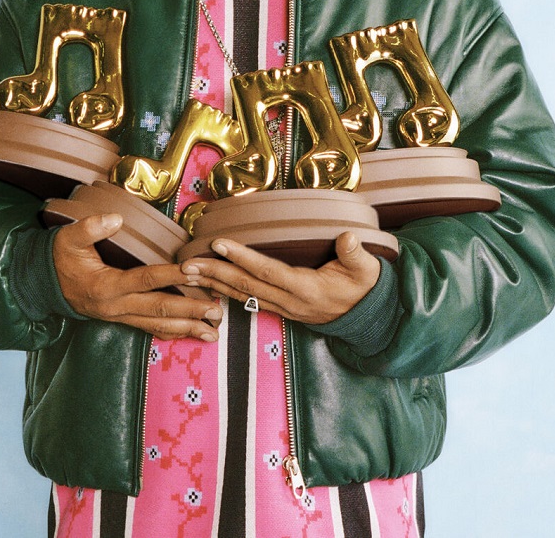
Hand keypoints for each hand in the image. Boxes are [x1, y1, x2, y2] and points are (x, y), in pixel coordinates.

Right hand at [52, 213, 221, 340]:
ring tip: (212, 331)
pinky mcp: (121, 319)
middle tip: (217, 310)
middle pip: (159, 308)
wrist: (43, 285)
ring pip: (158, 325)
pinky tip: (189, 334)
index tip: (196, 271)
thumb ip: (91, 227)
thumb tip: (116, 218)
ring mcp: (119, 316)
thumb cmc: (59, 258)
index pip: (146, 279)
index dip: (172, 274)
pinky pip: (149, 328)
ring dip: (187, 328)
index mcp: (107, 286)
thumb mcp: (68, 238)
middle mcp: (116, 306)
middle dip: (190, 310)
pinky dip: (171, 332)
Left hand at [180, 231, 380, 324]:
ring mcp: (283, 307)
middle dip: (214, 273)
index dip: (242, 258)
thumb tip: (347, 238)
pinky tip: (209, 284)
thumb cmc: (364, 287)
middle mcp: (289, 301)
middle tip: (187, 264)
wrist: (368, 317)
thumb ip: (355, 254)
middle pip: (245, 286)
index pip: (267, 271)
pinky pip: (247, 299)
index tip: (220, 243)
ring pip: (242, 295)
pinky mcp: (280, 307)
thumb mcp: (366, 269)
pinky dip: (225, 291)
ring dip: (213, 283)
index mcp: (306, 288)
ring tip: (188, 273)